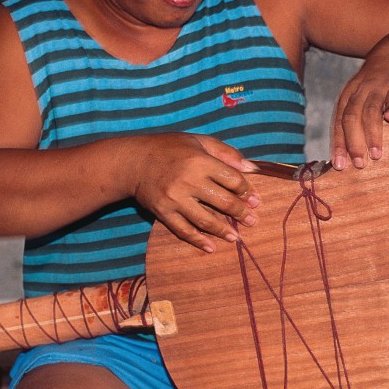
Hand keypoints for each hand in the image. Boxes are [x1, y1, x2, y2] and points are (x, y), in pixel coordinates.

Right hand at [126, 133, 260, 252]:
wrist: (133, 161)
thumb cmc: (170, 148)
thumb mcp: (198, 141)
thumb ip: (226, 153)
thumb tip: (251, 169)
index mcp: (200, 161)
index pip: (232, 180)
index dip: (246, 191)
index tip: (255, 200)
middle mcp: (188, 180)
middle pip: (223, 202)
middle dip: (241, 213)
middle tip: (252, 221)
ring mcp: (175, 198)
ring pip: (205, 220)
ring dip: (223, 231)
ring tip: (235, 237)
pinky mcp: (163, 212)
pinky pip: (183, 230)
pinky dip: (198, 240)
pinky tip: (210, 246)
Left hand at [329, 49, 388, 169]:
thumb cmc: (376, 84)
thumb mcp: (360, 97)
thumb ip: (354, 119)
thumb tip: (348, 153)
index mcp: (347, 98)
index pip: (338, 123)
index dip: (339, 145)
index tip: (340, 166)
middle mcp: (359, 92)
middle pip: (351, 118)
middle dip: (353, 142)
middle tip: (359, 164)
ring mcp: (378, 87)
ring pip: (371, 110)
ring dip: (372, 133)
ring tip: (376, 154)